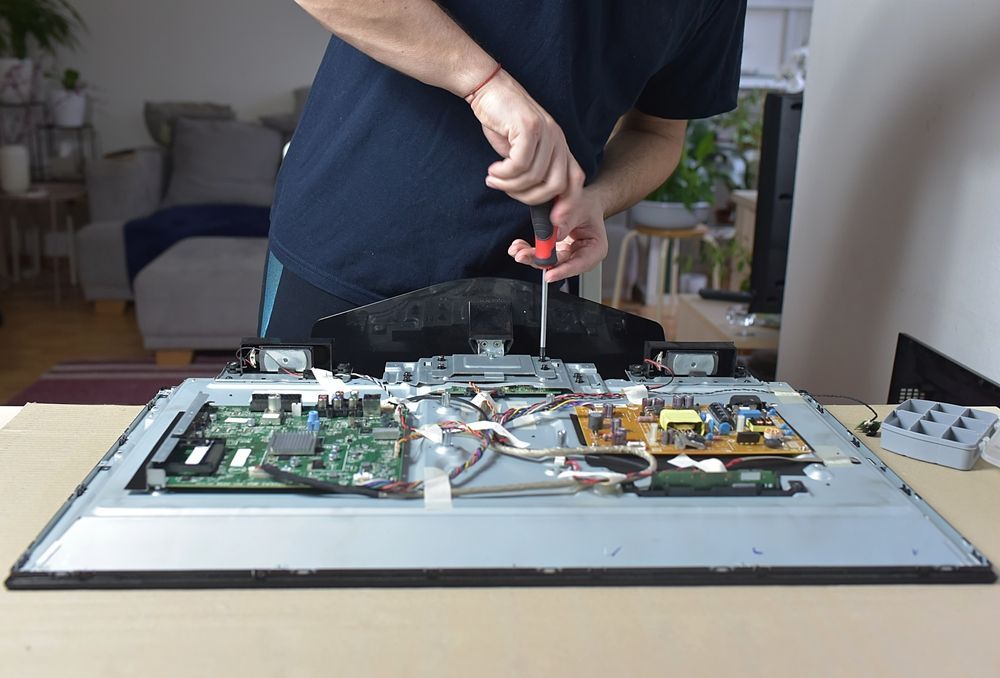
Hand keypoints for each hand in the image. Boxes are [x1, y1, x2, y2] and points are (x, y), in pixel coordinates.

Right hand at [467, 69, 584, 205]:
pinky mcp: (529, 127)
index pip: (574, 181)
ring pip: (534, 177)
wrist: (488, 89)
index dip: (565, 205)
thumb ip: (532, 173)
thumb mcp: (521, 151)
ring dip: (510, 186)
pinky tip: (493, 170)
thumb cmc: (502, 122)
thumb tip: (533, 202)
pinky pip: (520, 165)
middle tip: (506, 191)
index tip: (551, 223)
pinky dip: (504, 174)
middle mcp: (558, 139)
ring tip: (494, 179)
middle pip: (555, 186)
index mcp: (560, 146)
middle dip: (529, 198)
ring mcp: (546, 132)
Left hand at [507, 186, 608, 282]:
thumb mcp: (581, 208)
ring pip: (547, 260)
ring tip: (517, 250)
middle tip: (523, 256)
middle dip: (539, 261)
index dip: (563, 271)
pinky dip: (529, 249)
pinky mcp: (554, 250)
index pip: (579, 264)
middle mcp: (580, 254)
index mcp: (594, 249)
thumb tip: (555, 233)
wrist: (584, 200)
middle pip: (559, 264)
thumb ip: (568, 220)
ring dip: (530, 256)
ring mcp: (566, 253)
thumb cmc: (588, 205)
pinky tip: (519, 246)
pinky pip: (541, 253)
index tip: (549, 274)